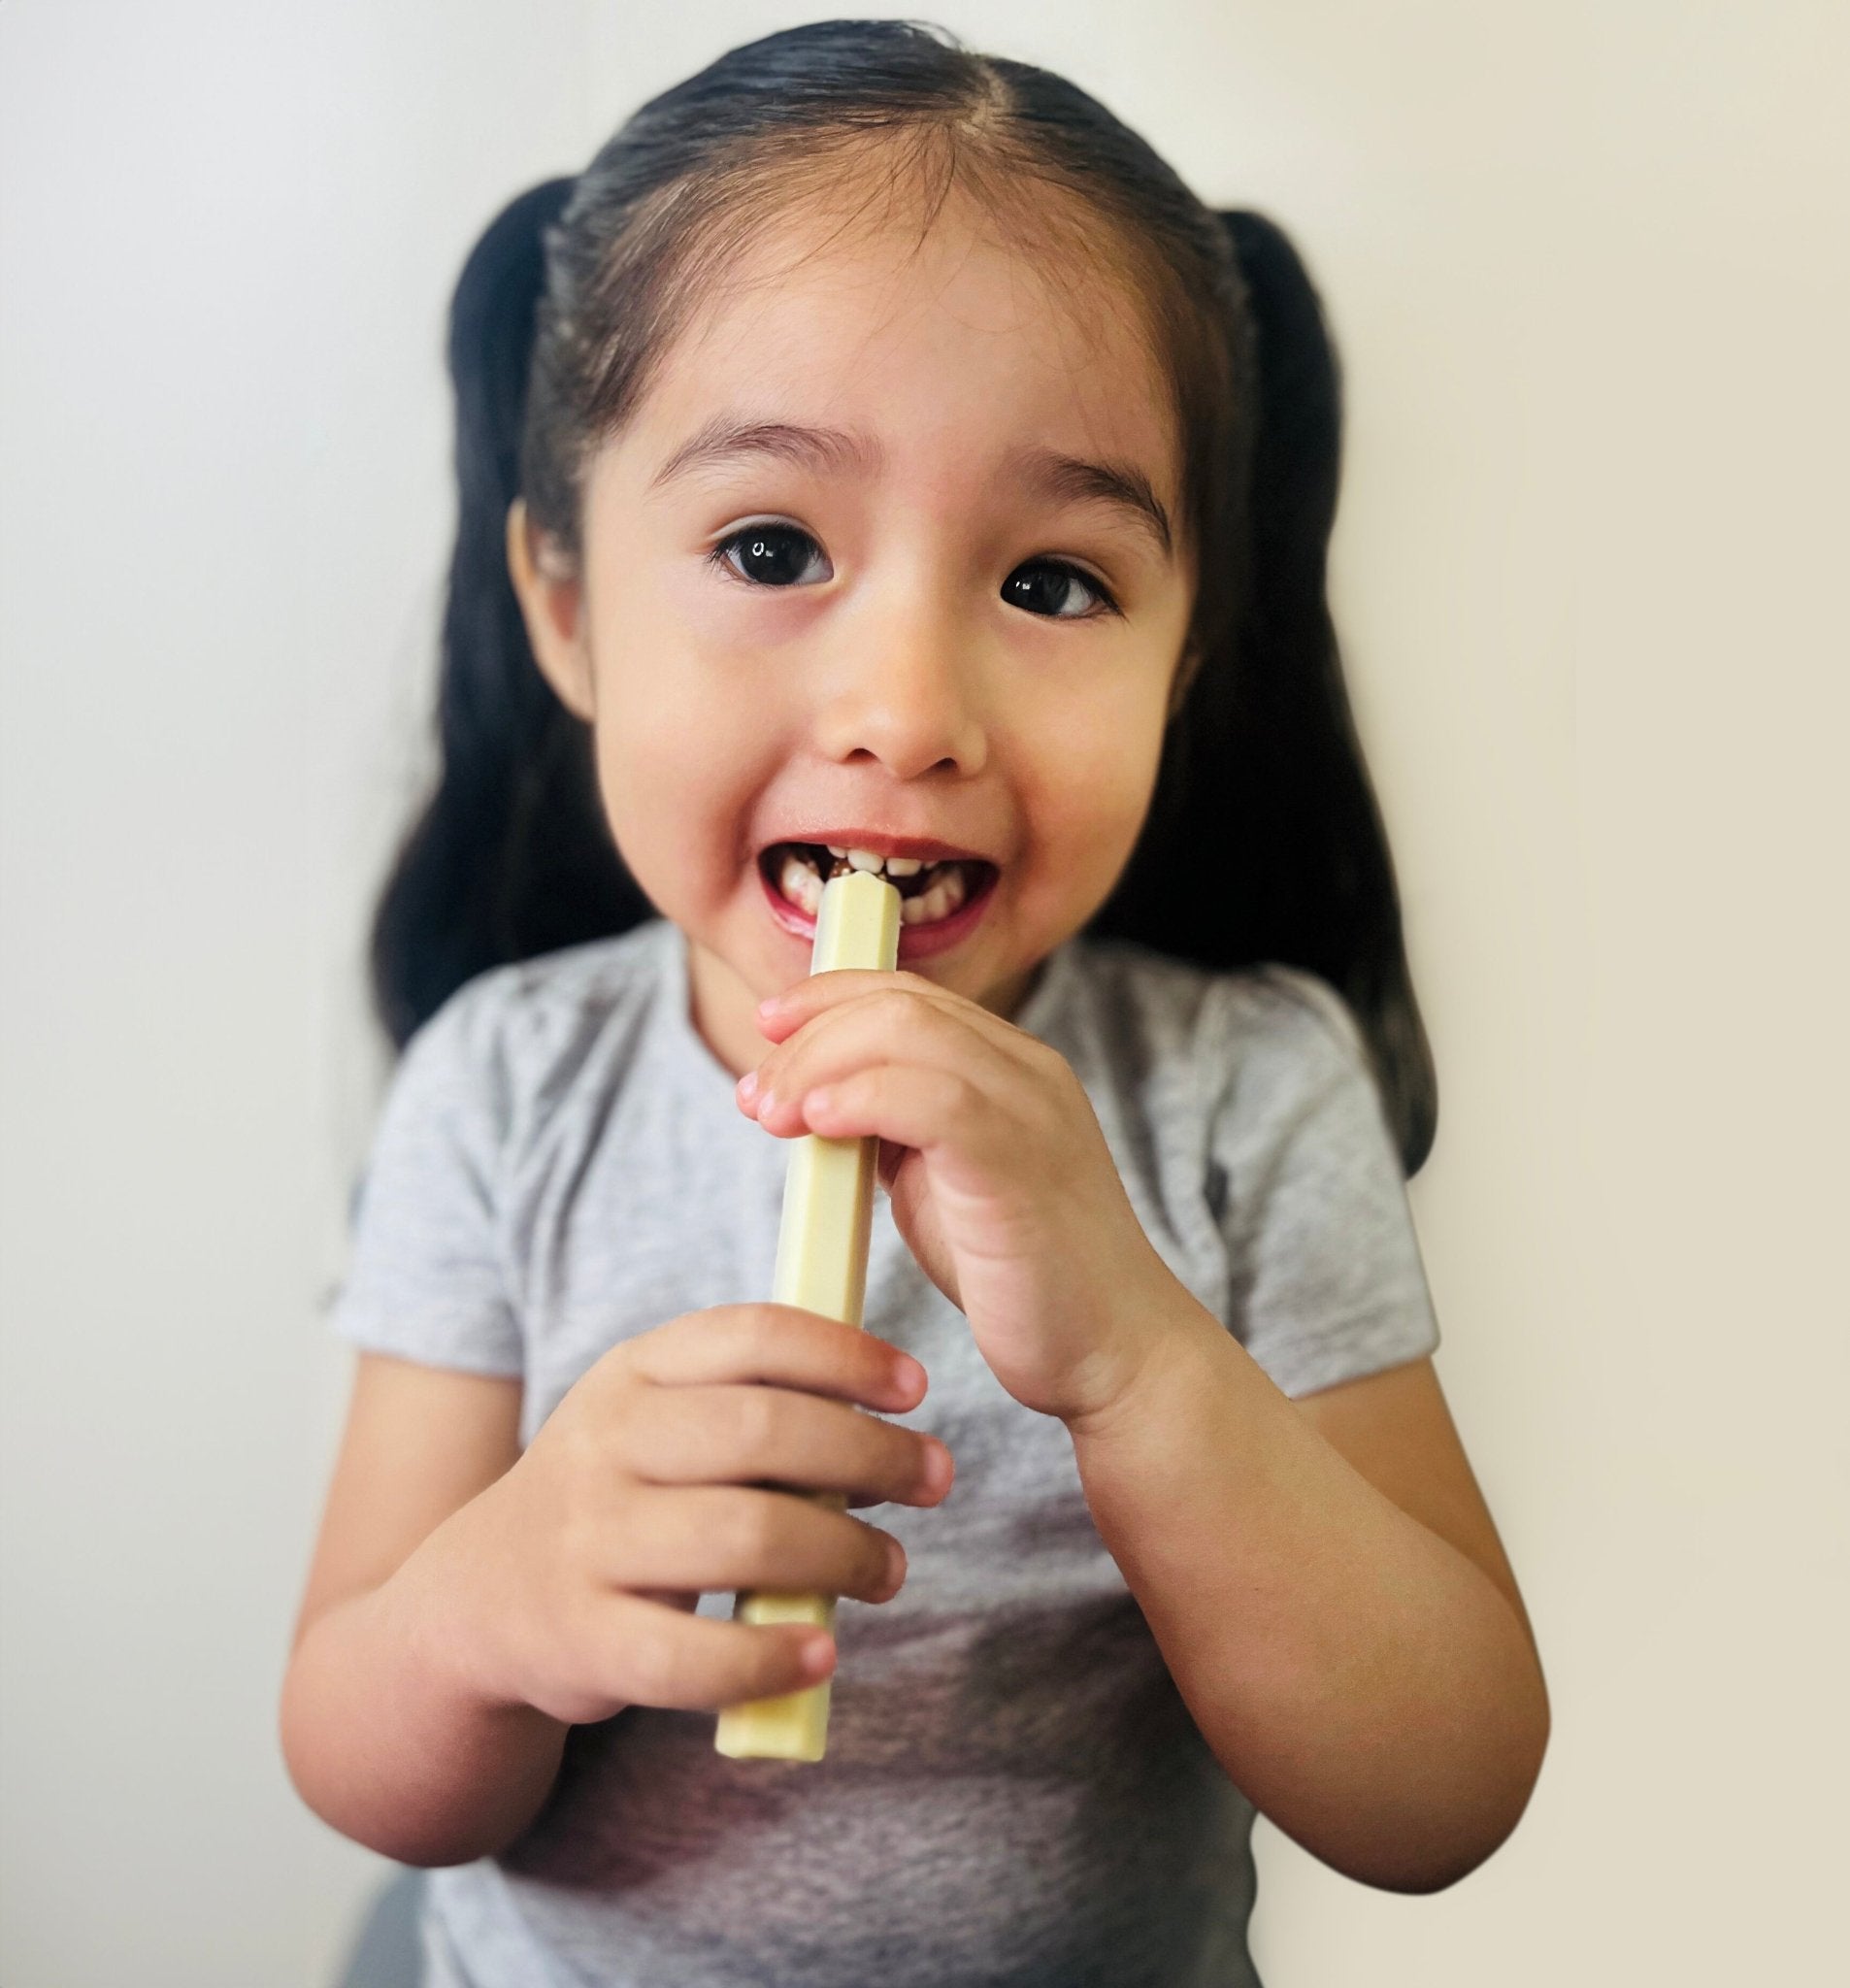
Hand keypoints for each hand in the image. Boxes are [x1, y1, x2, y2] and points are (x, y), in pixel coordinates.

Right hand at [444, 1305, 953, 1724]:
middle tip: (933, 1478)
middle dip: (868, 1452)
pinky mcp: (582, 1638)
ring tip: (888, 1569)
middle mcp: (604, 1443)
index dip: (843, 1353)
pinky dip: (769, 1657)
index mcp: (633, 1372)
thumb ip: (752, 1411)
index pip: (749, 1334)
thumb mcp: (657, 1423)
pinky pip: (691, 1655)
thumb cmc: (616, 1497)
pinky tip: (820, 1653)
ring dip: (843, 1554)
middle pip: (761, 1431)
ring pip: (744, 1537)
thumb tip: (889, 1435)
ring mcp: (587, 1541)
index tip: (915, 1386)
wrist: (479, 1598)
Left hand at [737, 970, 1183, 1423]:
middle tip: (755, 1094)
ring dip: (819, 1065)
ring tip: (772, 1114)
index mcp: (1011, 1066)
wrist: (1115, 1351)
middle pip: (899, 1001)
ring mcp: (1030, 1108)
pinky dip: (863, 1098)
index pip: (909, 993)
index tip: (768, 1033)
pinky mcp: (1020, 1160)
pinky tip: (820, 1125)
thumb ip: (895, 1132)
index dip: (828, 999)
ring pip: (909, 1030)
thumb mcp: (942, 1182)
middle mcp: (1027, 1070)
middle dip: (809, 1036)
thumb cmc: (1027, 1275)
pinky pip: (933, 1098)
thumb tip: (820, 1103)